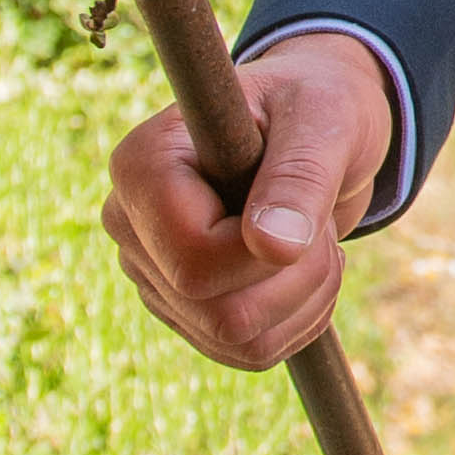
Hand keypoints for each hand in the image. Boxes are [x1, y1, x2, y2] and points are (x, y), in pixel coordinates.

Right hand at [101, 33, 395, 369]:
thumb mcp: (323, 120)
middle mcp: (131, 226)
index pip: (194, 260)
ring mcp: (152, 272)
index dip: (264, 253)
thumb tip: (272, 248)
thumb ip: (298, 178)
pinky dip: (299, 320)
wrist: (317, 125)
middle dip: (299, 279)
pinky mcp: (184, 307)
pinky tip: (305, 270)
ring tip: (317, 239)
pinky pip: (248, 351)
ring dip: (307, 299)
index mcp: (141, 167)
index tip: (302, 202)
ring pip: (236, 340)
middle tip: (323, 222)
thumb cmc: (316, 103)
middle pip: (217, 312)